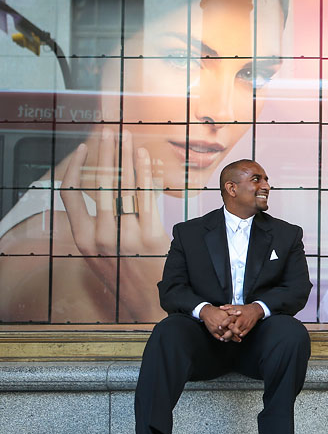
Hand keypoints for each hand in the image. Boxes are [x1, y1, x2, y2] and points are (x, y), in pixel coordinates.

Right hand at [60, 128, 168, 319]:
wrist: (146, 302)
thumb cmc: (123, 273)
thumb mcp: (97, 253)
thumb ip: (91, 227)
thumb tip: (91, 196)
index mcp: (82, 238)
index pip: (69, 193)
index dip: (75, 166)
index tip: (85, 147)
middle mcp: (100, 236)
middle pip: (98, 183)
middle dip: (104, 152)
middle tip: (109, 130)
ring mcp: (126, 236)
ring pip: (123, 186)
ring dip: (125, 157)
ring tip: (127, 137)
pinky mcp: (151, 236)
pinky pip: (146, 198)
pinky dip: (145, 174)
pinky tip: (145, 158)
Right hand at [199, 304, 239, 341]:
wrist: (207, 312)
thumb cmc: (217, 311)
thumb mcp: (226, 310)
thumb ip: (233, 312)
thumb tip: (240, 313)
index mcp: (225, 319)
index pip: (232, 327)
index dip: (237, 331)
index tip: (240, 333)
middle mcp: (221, 325)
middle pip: (229, 333)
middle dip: (234, 337)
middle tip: (238, 339)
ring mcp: (216, 329)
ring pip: (224, 336)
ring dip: (228, 339)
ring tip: (233, 340)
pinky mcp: (212, 331)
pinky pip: (217, 337)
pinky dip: (222, 339)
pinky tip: (225, 339)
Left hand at [221, 303, 264, 341]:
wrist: (255, 310)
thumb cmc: (244, 309)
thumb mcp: (236, 306)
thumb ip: (227, 307)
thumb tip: (220, 307)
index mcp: (236, 315)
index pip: (229, 320)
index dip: (223, 324)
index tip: (219, 327)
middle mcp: (240, 320)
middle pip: (232, 329)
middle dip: (227, 334)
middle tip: (222, 337)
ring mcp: (245, 325)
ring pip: (237, 333)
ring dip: (231, 337)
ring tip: (226, 339)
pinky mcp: (248, 328)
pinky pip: (243, 334)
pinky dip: (238, 336)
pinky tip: (234, 337)